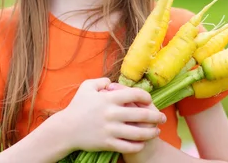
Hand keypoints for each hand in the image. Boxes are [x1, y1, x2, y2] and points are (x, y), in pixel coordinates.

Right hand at [51, 78, 166, 153]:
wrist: (65, 130)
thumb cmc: (77, 107)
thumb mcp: (86, 87)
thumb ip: (101, 81)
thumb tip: (114, 83)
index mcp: (109, 98)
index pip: (135, 95)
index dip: (147, 97)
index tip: (150, 101)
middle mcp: (112, 114)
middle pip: (142, 115)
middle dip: (156, 117)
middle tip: (163, 118)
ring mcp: (110, 130)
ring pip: (138, 133)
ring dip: (151, 132)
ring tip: (156, 131)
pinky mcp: (107, 143)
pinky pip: (128, 146)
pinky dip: (138, 145)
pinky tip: (143, 143)